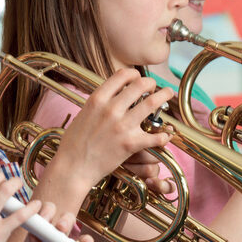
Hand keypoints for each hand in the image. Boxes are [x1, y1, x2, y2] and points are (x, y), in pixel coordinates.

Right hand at [55, 68, 173, 188]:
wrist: (72, 167)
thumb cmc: (75, 143)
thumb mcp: (84, 113)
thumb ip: (99, 102)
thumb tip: (113, 92)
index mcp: (98, 99)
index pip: (122, 75)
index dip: (134, 74)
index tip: (138, 78)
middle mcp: (111, 109)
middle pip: (140, 84)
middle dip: (152, 82)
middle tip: (155, 87)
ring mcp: (122, 126)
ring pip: (151, 103)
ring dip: (164, 96)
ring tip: (168, 95)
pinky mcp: (130, 144)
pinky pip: (154, 136)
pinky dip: (163, 135)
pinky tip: (165, 135)